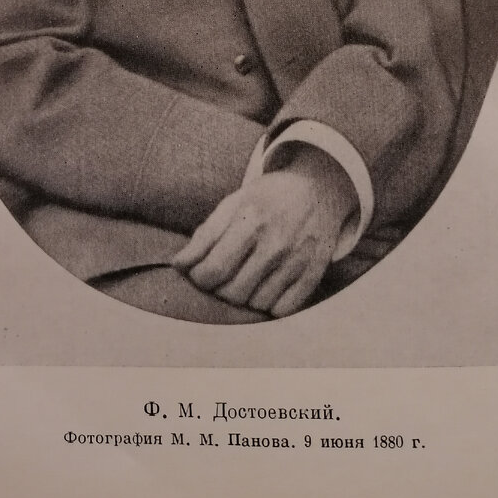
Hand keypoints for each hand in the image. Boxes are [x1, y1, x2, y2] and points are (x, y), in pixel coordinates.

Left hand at [172, 144, 356, 316]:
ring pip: (255, 304)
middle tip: (223, 274)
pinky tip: (266, 285)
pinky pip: (282, 310)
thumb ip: (205, 234)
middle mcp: (276, 242)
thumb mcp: (234, 202)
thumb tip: (179, 265)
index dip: (198, 278)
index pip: (213, 270)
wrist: (319, 187)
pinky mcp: (314, 273)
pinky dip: (269, 304)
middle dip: (219, 288)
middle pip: (232, 292)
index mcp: (251, 219)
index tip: (199, 272)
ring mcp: (297, 260)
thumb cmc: (268, 197)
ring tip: (246, 277)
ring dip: (244, 296)